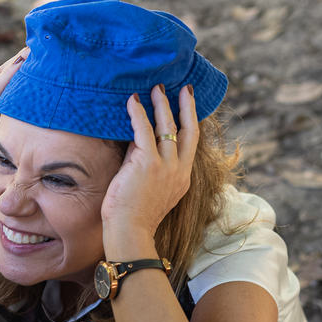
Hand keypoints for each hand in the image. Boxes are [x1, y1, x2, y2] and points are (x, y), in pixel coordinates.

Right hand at [0, 47, 28, 192]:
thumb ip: (5, 122)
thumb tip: (30, 118)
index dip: (16, 67)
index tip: (35, 56)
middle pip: (0, 72)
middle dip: (20, 59)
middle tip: (41, 45)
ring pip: (0, 76)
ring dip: (19, 61)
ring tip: (38, 48)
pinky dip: (11, 74)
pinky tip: (24, 62)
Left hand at [100, 84, 199, 258]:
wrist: (130, 232)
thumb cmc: (134, 217)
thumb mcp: (152, 190)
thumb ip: (150, 167)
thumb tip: (138, 144)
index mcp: (182, 178)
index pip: (190, 143)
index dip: (191, 121)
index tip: (189, 105)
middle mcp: (178, 170)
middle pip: (187, 129)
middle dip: (185, 106)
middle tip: (182, 88)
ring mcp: (165, 166)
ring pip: (167, 126)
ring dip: (161, 104)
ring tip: (156, 88)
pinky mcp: (147, 163)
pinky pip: (143, 130)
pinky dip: (137, 113)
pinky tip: (132, 101)